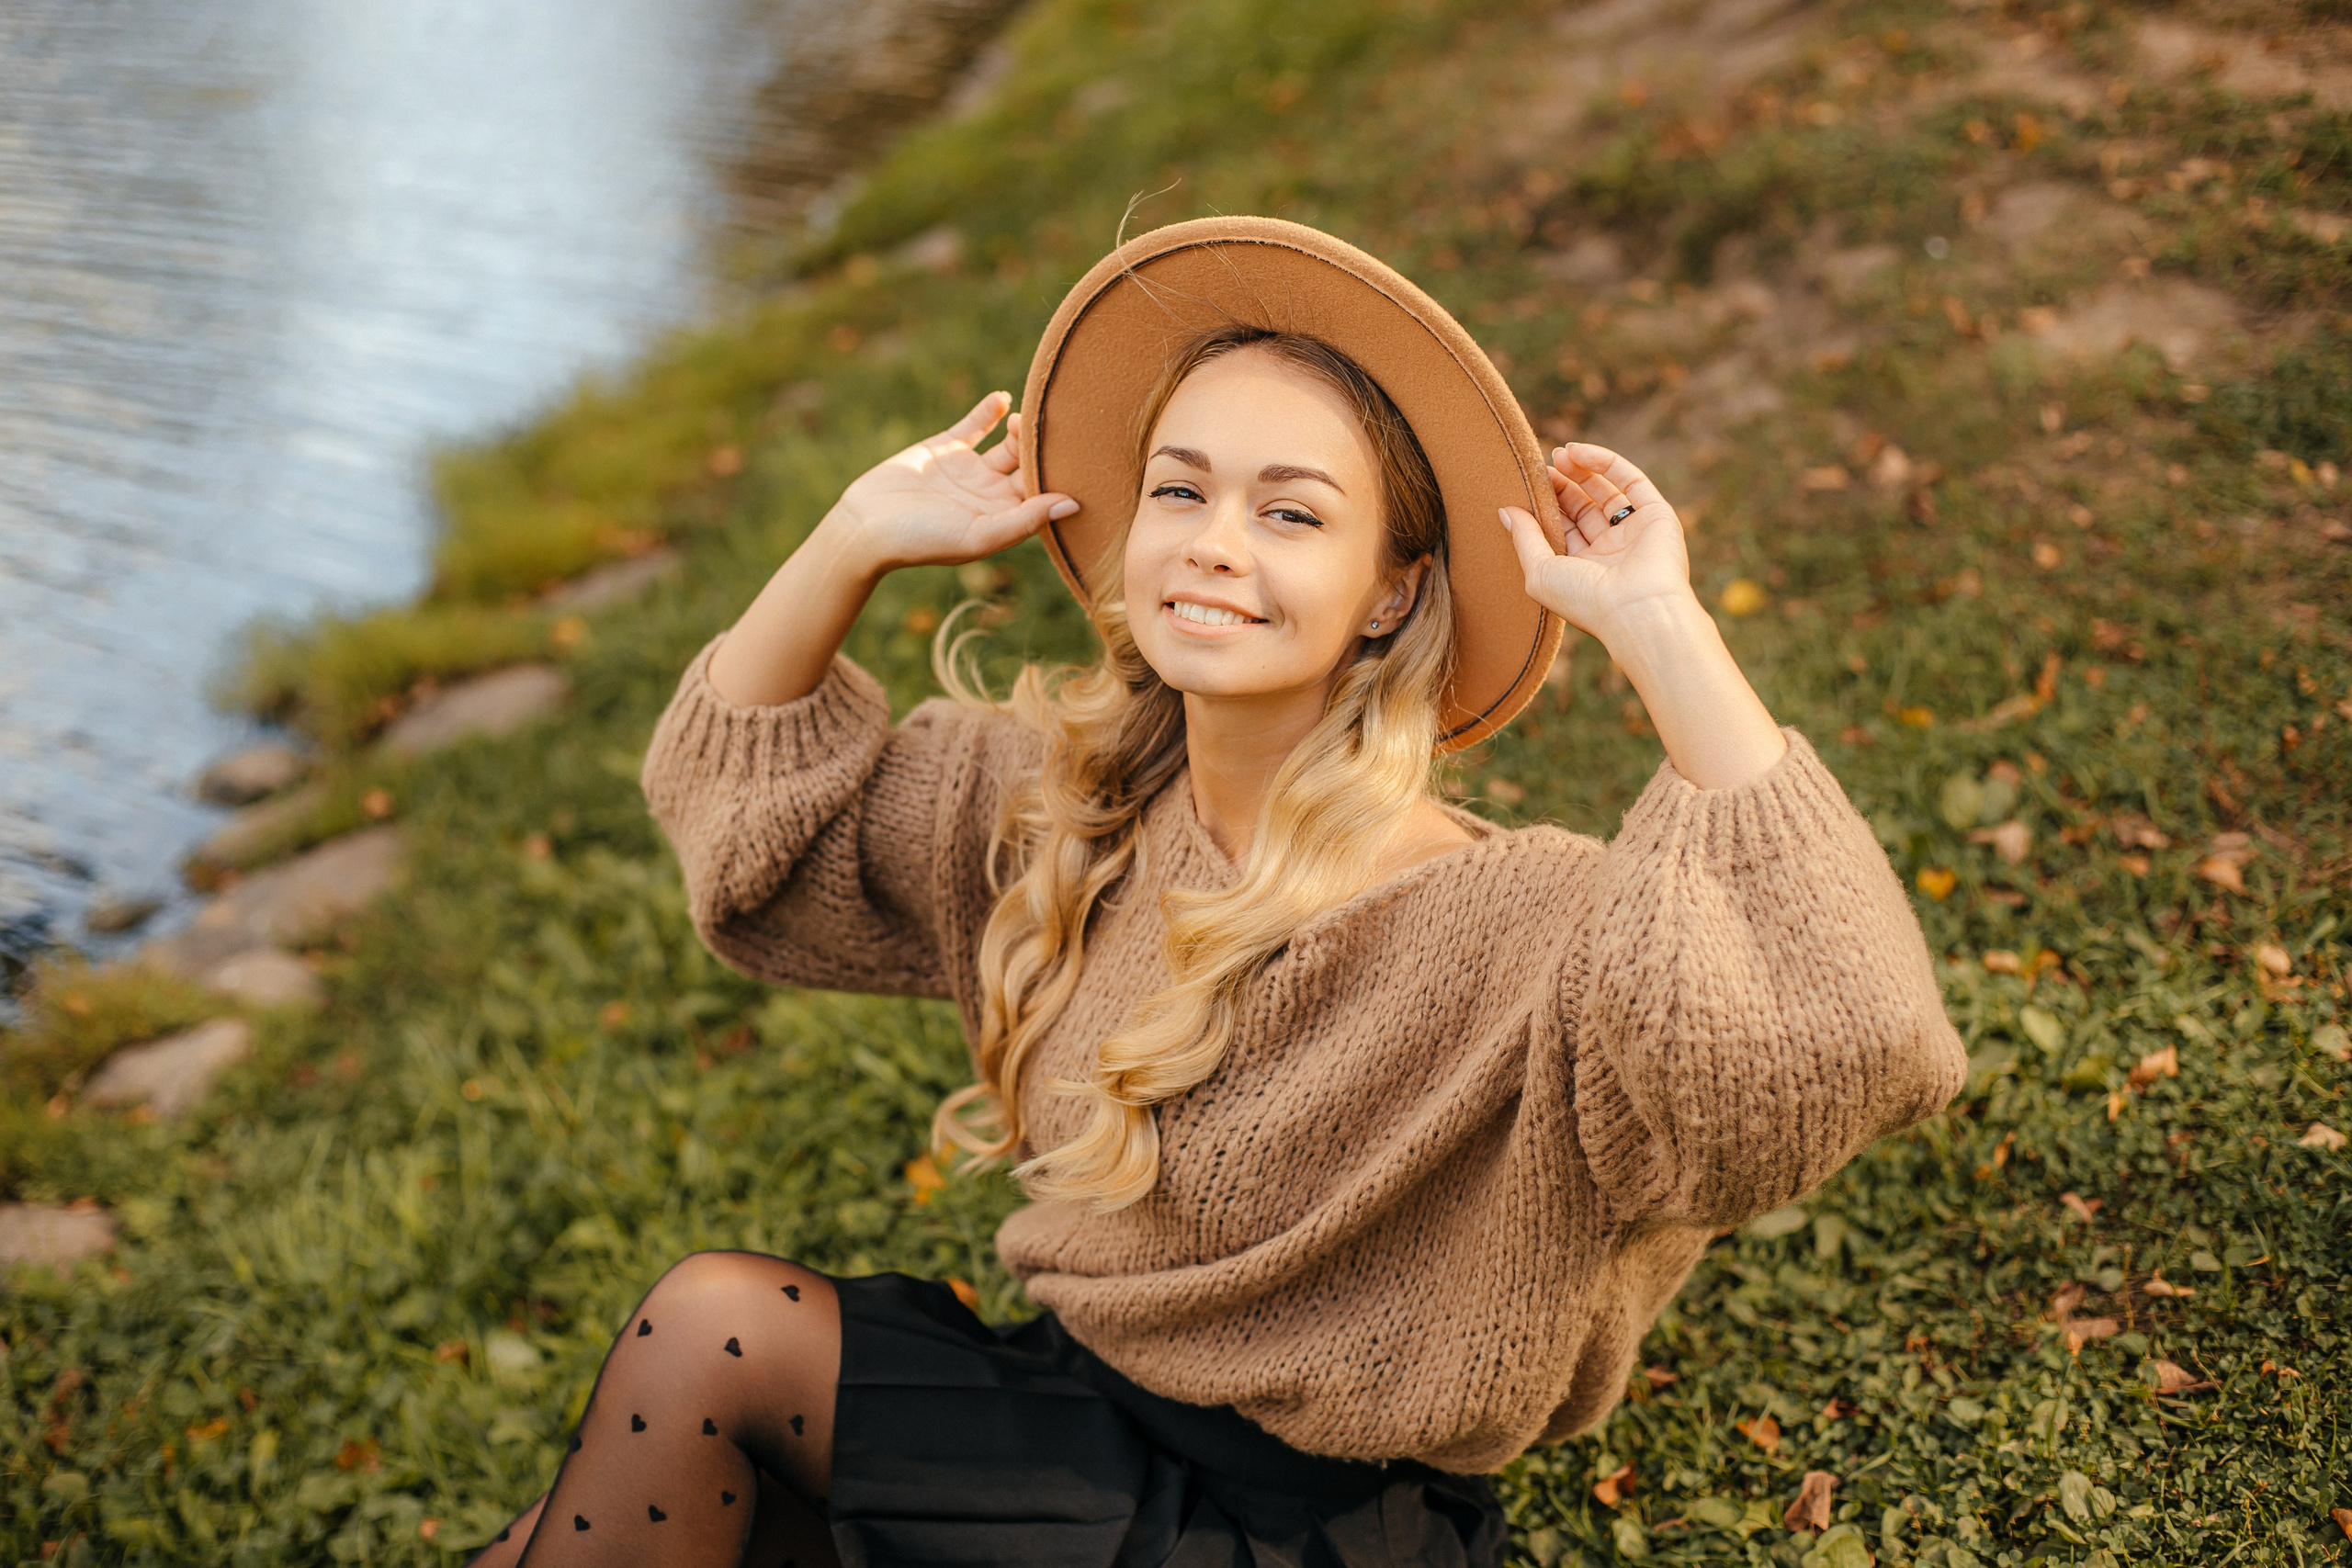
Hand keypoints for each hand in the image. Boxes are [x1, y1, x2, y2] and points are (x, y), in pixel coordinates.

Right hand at [823, 391, 1076, 574]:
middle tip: (1064, 426)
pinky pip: (975, 425)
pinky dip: (989, 410)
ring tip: (1028, 417)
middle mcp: (992, 494)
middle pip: (1032, 465)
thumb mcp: (979, 535)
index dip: (1066, 477)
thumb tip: (1072, 505)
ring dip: (1023, 428)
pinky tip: (1001, 398)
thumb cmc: (922, 541)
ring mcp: (970, 469)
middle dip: (1048, 449)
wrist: (865, 526)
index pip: (1046, 494)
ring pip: (1008, 443)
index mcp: (1005, 518)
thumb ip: (1025, 520)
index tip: (1087, 457)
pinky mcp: (946, 447)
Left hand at [1498, 442, 1696, 643]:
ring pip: (1607, 492)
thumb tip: (1505, 511)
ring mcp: (1635, 533)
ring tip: (1559, 454)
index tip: (1527, 485)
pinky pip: (1631, 481)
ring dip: (1583, 470)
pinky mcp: (1657, 515)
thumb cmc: (1584, 600)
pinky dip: (1606, 463)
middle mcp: (1611, 553)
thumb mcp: (1540, 571)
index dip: (1546, 506)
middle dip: (1562, 486)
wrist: (1637, 609)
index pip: (1563, 530)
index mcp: (1584, 571)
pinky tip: (1579, 451)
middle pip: (1584, 509)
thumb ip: (1524, 538)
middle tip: (1542, 467)